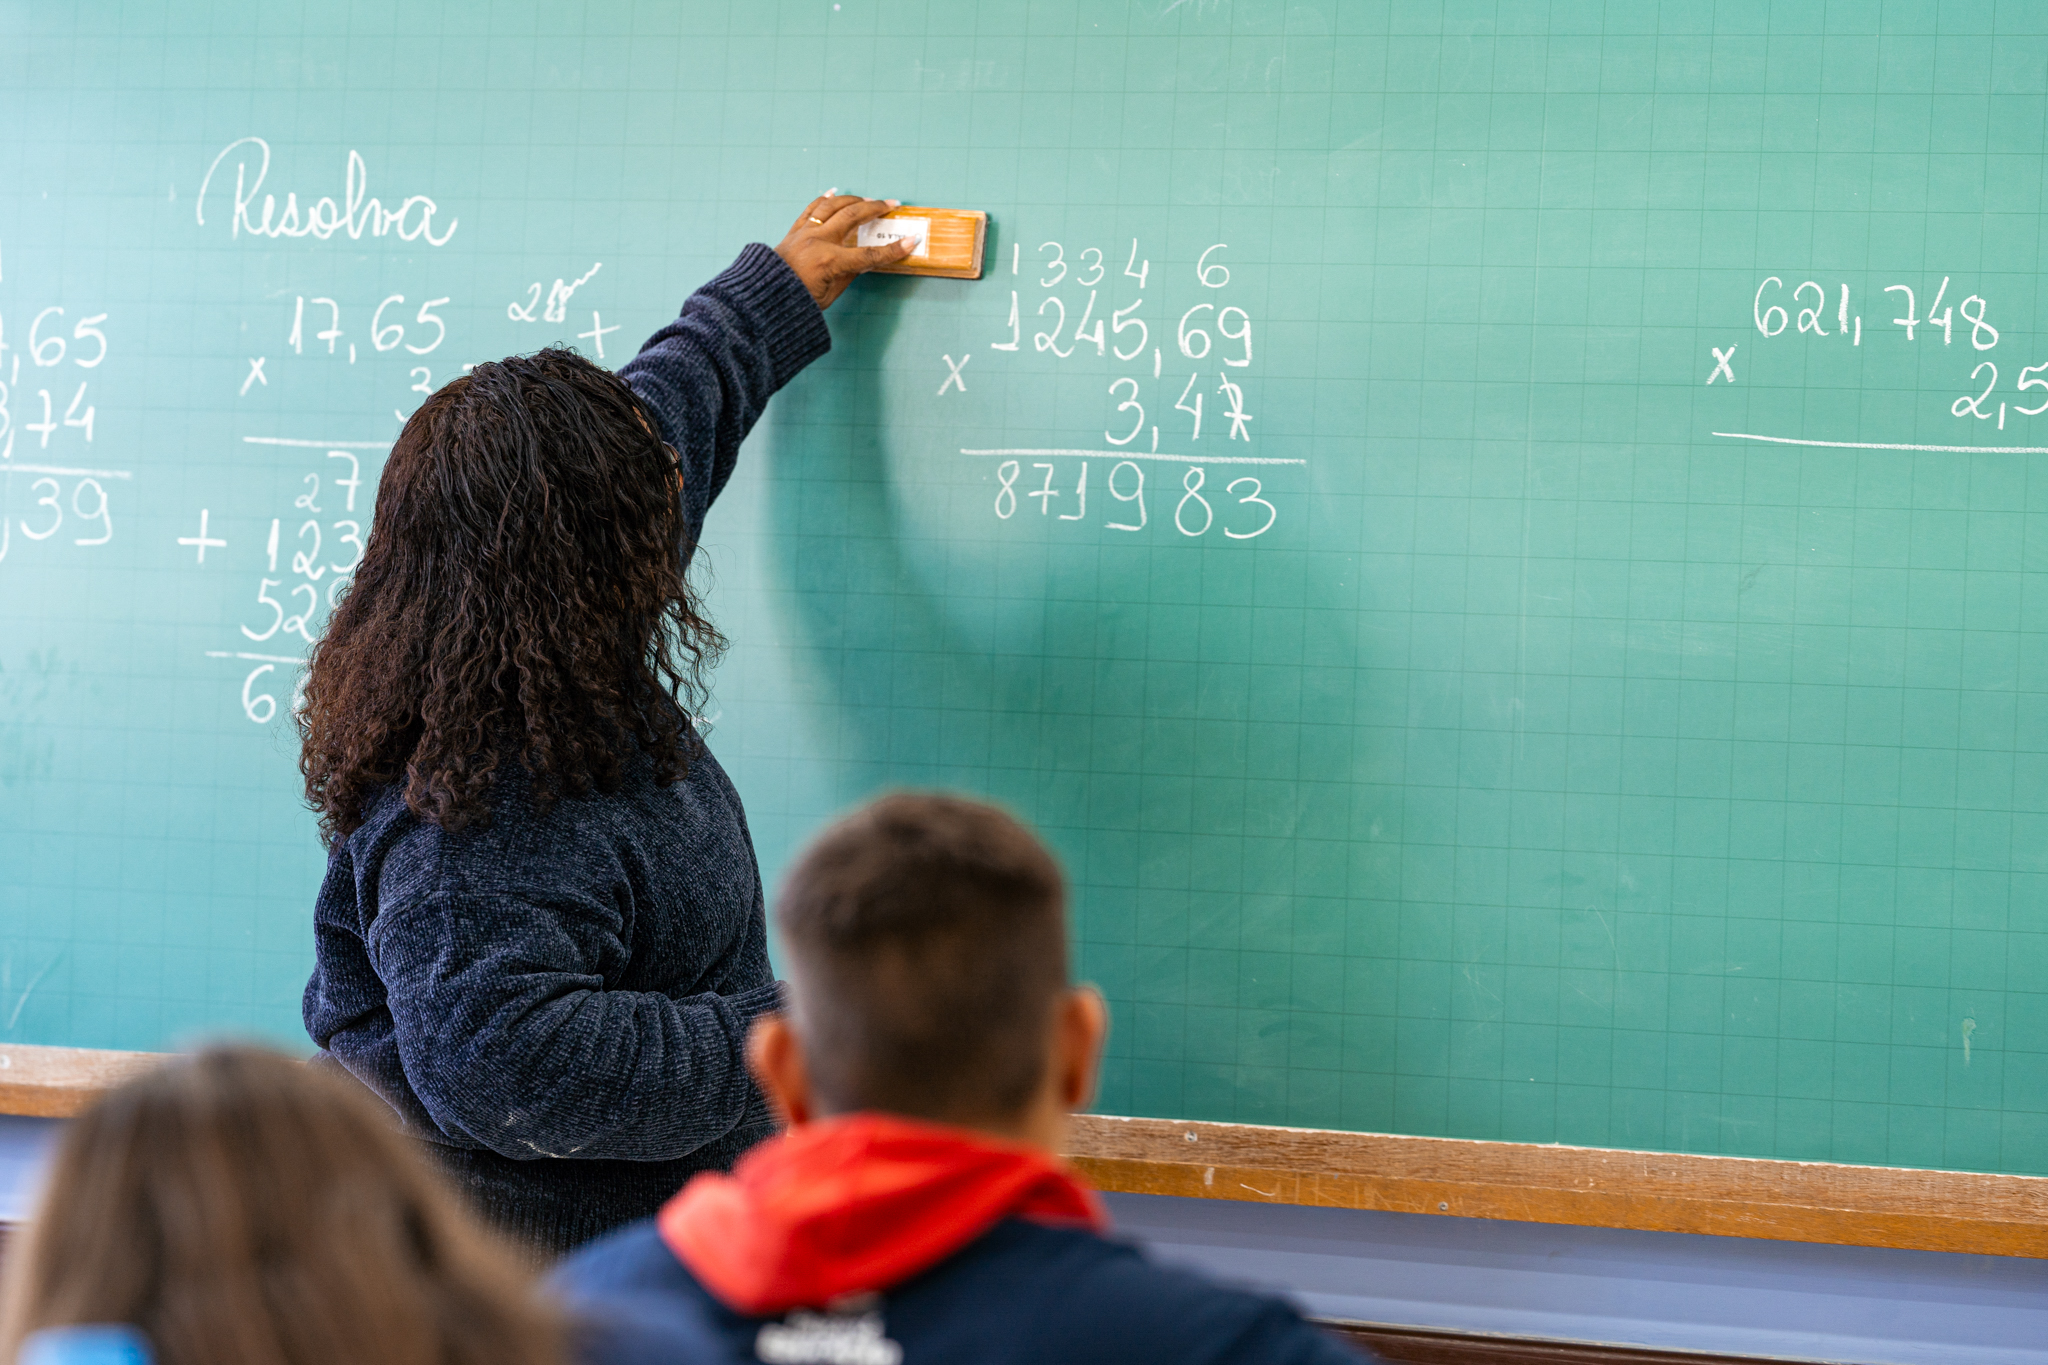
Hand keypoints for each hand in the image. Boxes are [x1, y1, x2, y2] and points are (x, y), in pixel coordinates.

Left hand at [774, 193, 915, 309]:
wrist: (765, 296)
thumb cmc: (796, 301)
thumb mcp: (829, 295)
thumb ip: (849, 275)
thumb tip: (864, 261)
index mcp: (830, 262)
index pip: (869, 254)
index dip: (893, 250)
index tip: (911, 241)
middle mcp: (818, 241)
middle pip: (853, 217)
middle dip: (875, 209)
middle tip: (891, 204)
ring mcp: (805, 233)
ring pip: (833, 206)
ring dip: (853, 199)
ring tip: (868, 198)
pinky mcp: (795, 230)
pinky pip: (812, 209)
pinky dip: (825, 199)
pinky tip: (835, 193)